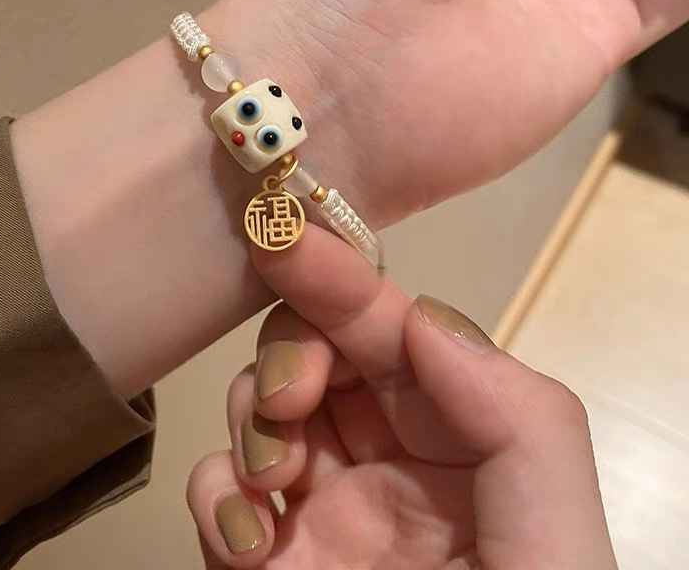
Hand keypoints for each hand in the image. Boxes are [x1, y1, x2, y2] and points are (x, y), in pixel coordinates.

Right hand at [187, 227, 616, 568]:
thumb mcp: (552, 524)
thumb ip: (514, 410)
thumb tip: (420, 319)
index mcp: (457, 425)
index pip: (388, 326)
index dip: (335, 275)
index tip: (279, 235)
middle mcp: (387, 448)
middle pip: (313, 351)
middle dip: (290, 358)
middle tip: (293, 406)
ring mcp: (324, 499)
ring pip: (260, 407)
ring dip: (254, 427)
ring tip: (280, 489)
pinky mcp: (270, 554)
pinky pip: (224, 491)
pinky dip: (221, 498)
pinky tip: (252, 543)